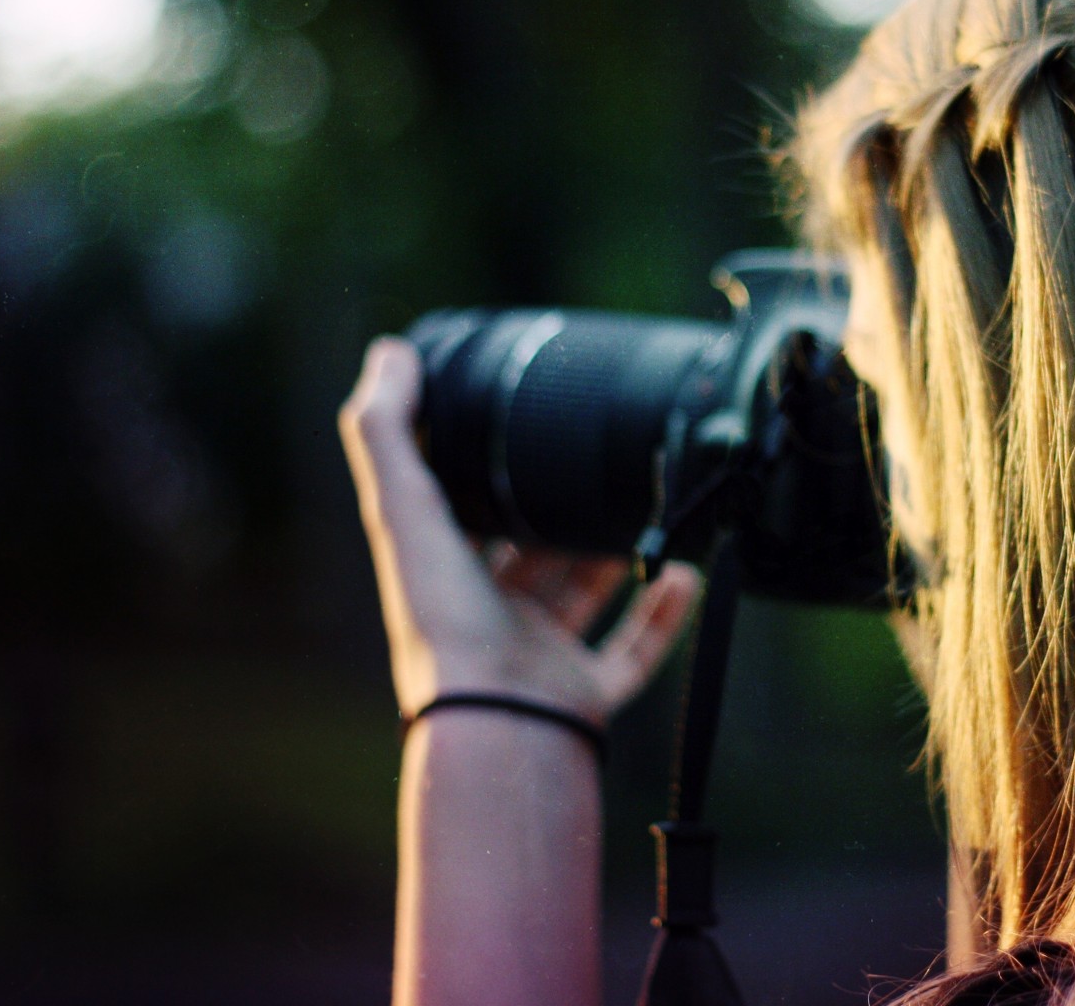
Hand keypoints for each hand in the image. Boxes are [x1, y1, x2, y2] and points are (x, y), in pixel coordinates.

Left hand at [340, 336, 700, 725]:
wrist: (498, 723)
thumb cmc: (445, 622)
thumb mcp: (403, 510)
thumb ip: (387, 430)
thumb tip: (391, 351)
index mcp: (441, 579)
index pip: (462, 514)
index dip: (486, 470)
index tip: (523, 423)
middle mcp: (487, 619)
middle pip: (528, 553)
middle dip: (561, 513)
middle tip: (600, 465)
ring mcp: (538, 660)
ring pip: (582, 596)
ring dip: (616, 555)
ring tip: (654, 508)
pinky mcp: (584, 693)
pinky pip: (632, 650)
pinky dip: (662, 615)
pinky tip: (687, 574)